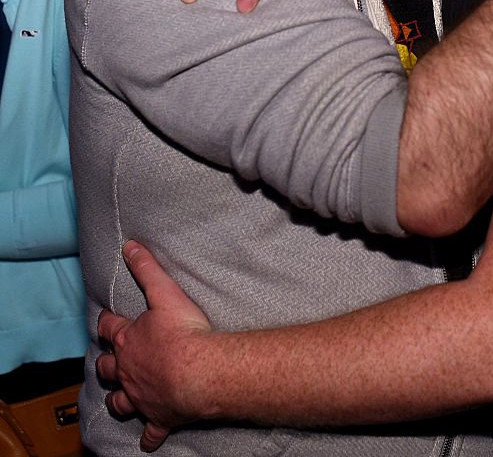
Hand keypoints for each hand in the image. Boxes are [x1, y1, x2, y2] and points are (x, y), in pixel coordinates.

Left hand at [97, 241, 212, 451]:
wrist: (197, 371)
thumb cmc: (182, 332)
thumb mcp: (164, 292)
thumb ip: (147, 268)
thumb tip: (129, 246)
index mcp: (129, 340)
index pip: (110, 328)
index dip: (106, 322)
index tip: (104, 319)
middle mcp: (128, 370)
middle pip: (109, 368)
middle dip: (106, 363)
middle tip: (107, 360)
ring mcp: (141, 396)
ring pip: (120, 401)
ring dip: (118, 400)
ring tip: (118, 399)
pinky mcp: (159, 416)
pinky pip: (151, 431)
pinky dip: (149, 436)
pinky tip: (148, 441)